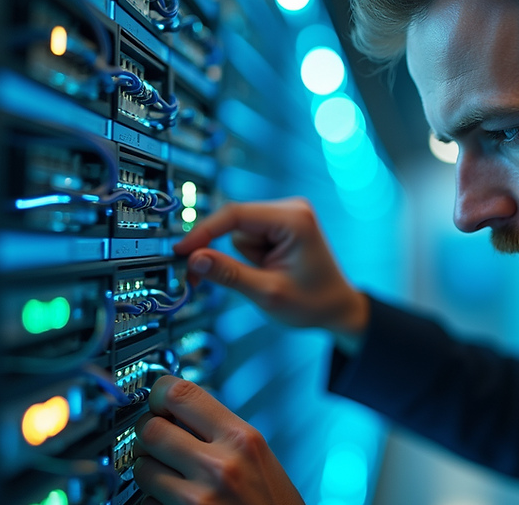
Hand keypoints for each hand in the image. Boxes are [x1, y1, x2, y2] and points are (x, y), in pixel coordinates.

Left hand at [133, 376, 304, 504]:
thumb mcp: (259, 457)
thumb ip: (221, 431)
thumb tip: (179, 410)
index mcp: (243, 439)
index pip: (180, 393)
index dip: (160, 394)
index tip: (159, 401)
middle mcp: (220, 466)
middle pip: (150, 428)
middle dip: (150, 435)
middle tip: (160, 442)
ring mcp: (198, 499)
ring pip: (141, 467)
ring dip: (148, 470)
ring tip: (168, 475)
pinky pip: (147, 502)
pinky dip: (153, 500)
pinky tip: (173, 501)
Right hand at [172, 198, 368, 339]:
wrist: (337, 308)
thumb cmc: (313, 302)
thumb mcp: (267, 293)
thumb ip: (229, 274)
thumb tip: (194, 259)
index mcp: (294, 219)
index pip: (236, 215)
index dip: (203, 232)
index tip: (181, 251)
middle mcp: (292, 209)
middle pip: (236, 223)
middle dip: (231, 254)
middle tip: (229, 282)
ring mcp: (287, 215)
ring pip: (241, 234)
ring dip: (247, 259)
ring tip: (271, 277)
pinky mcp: (281, 226)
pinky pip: (250, 238)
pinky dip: (253, 258)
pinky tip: (273, 271)